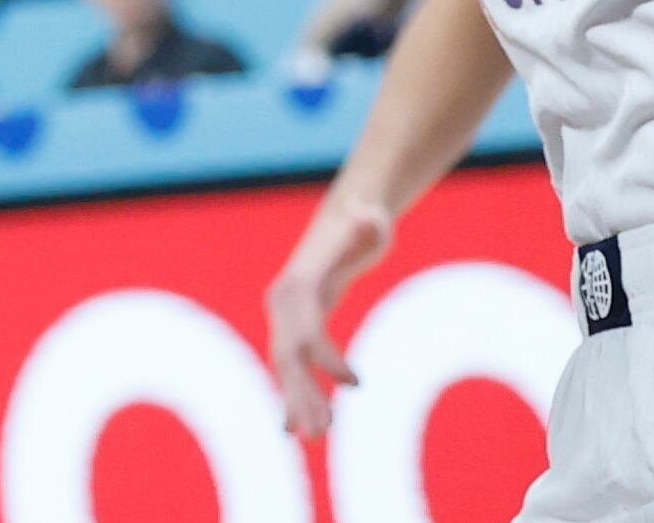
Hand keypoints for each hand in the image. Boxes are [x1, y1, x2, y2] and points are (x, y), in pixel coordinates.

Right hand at [267, 193, 393, 436]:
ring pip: (287, 368)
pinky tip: (297, 427)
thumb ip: (368, 223)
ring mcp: (285, 315)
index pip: (307, 331)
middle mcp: (283, 302)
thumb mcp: (370, 222)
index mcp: (299, 283)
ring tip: (316, 438)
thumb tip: (368, 215)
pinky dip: (293, 394)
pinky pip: (291, 366)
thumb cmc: (364, 222)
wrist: (347, 218)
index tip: (357, 384)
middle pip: (288, 357)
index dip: (328, 360)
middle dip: (302, 395)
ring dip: (299, 402)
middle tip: (320, 435)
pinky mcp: (296, 325)